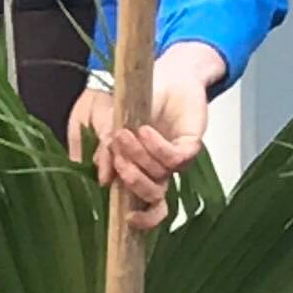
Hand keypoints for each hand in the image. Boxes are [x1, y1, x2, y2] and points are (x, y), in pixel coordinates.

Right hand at [85, 43, 224, 233]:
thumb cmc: (131, 97)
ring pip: (160, 176)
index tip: (127, 216)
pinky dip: (157, 148)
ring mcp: (174, 157)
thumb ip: (101, 149)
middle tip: (119, 157)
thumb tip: (103, 179)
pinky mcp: (191, 144)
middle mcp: (158, 169)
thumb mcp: (102, 120)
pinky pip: (176, 159)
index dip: (141, 219)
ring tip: (126, 133)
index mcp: (137, 171)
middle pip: (153, 198)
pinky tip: (145, 131)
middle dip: (133, 181)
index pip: (145, 209)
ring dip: (139, 157)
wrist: (162, 72)